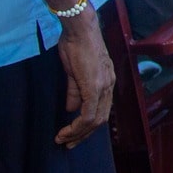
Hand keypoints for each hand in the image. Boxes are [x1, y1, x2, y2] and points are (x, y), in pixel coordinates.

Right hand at [54, 6, 116, 146]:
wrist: (79, 28)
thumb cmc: (76, 44)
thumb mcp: (75, 71)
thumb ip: (75, 91)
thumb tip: (72, 109)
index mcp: (106, 81)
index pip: (101, 110)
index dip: (87, 125)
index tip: (72, 133)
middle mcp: (109, 85)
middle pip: (100, 120)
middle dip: (83, 135)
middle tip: (69, 143)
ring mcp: (103, 86)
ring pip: (95, 120)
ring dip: (78, 133)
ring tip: (64, 139)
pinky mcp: (94, 86)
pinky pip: (88, 113)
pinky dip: (77, 126)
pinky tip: (66, 131)